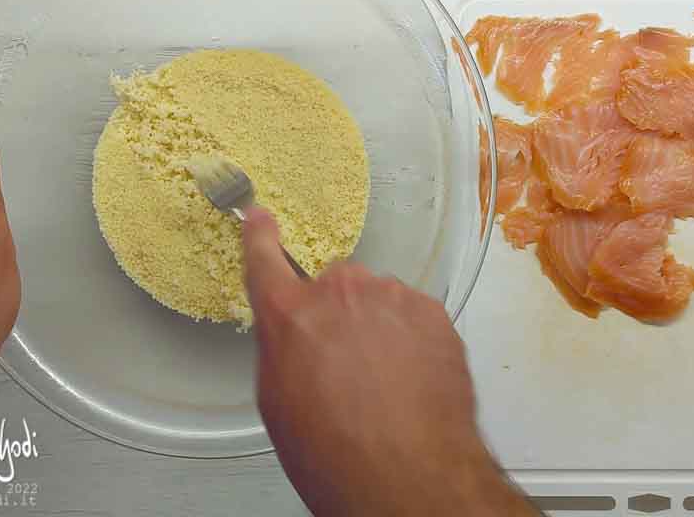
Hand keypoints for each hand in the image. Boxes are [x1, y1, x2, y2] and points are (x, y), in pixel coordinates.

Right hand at [242, 209, 538, 516]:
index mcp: (289, 315)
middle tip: (346, 367)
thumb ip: (282, 348)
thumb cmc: (337, 454)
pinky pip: (413, 315)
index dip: (261, 236)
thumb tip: (293, 336)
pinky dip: (411, 339)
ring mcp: (391, 298)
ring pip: (377, 301)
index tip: (262, 218)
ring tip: (383, 384)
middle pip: (334, 288)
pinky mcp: (432, 312)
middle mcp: (340, 294)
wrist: (408, 475)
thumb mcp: (279, 403)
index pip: (265, 259)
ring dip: (377, 328)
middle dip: (337, 316)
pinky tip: (410, 381)